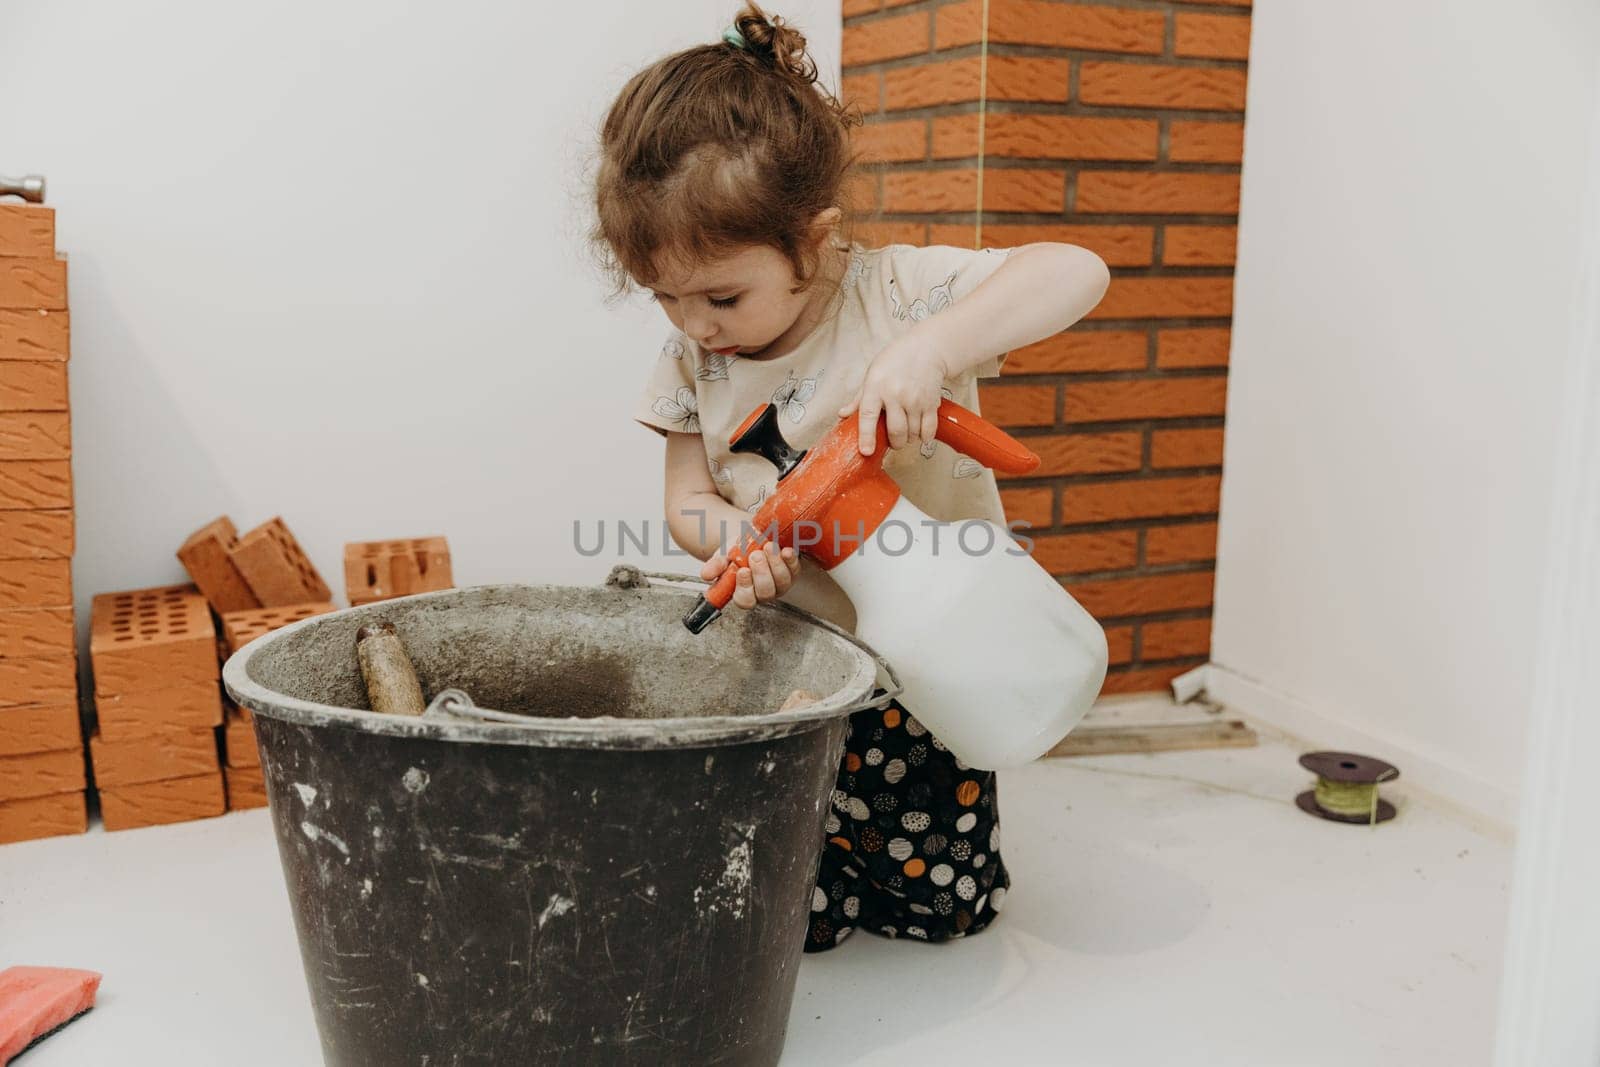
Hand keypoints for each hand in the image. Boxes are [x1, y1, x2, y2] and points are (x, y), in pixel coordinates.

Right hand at [700, 540, 801, 609]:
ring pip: (782, 582)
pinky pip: (795, 569)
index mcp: (744, 592)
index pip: (745, 600)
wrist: (751, 537)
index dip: (745, 588)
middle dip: (761, 573)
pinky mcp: (792, 571)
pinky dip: (791, 559)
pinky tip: (784, 550)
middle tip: (755, 555)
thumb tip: (706, 574)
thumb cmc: (737, 552)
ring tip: (767, 547)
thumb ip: (715, 566)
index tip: (742, 571)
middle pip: (766, 592)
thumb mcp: (723, 557)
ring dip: (775, 564)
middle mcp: (763, 591)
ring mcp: (780, 583)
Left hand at [838, 329, 950, 455]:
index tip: (866, 451)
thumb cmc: (895, 360)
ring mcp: (915, 399)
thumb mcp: (872, 374)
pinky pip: (929, 430)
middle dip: (895, 443)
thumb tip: (842, 415)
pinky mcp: (931, 402)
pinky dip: (924, 436)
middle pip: (896, 431)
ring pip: (912, 433)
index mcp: (876, 387)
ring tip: (906, 431)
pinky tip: (920, 431)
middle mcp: (896, 394)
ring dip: (909, 439)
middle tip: (894, 441)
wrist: (925, 349)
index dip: (867, 436)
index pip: (868, 416)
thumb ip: (859, 398)